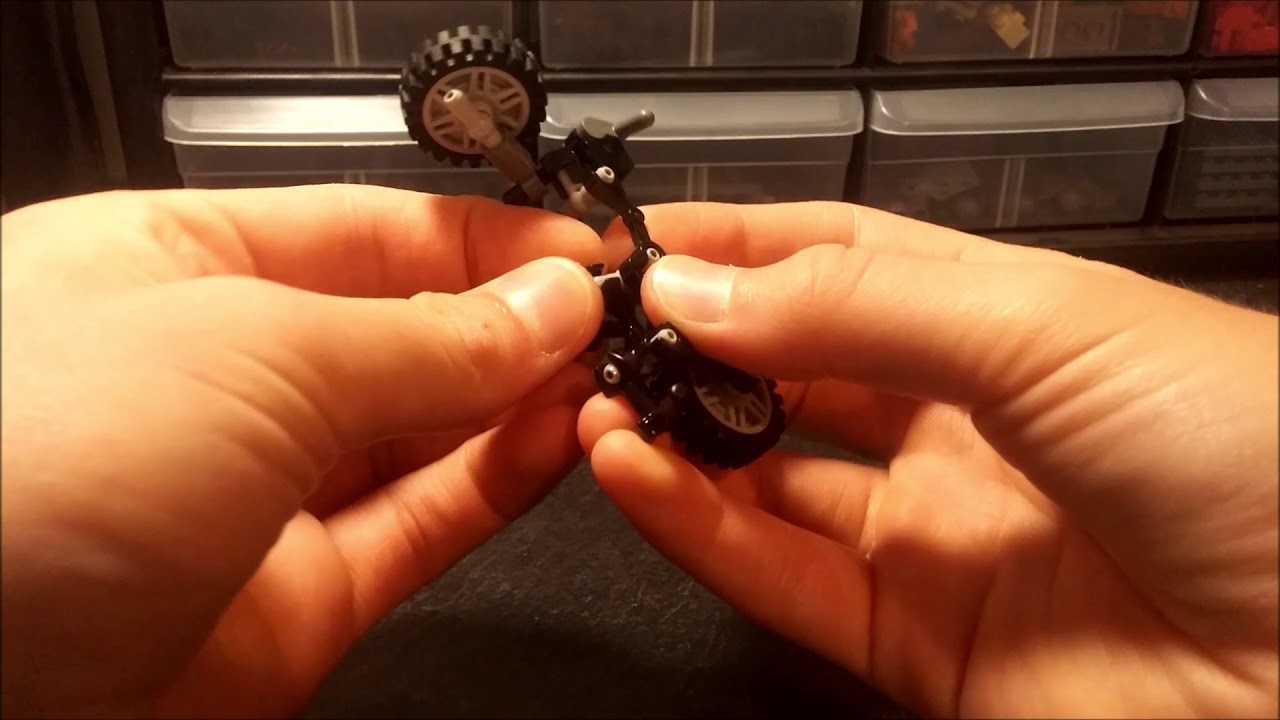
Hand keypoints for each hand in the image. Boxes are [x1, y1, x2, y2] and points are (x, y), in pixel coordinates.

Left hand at [1, 185, 604, 717]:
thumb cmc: (19, 468)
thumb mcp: (252, 349)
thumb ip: (424, 335)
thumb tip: (545, 302)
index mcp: (172, 268)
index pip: (365, 230)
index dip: (482, 236)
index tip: (580, 243)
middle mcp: (217, 377)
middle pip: (402, 328)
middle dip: (511, 316)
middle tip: (610, 310)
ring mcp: (259, 492)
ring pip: (423, 430)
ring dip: (521, 399)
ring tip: (607, 370)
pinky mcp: (300, 596)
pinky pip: (422, 520)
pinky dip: (500, 480)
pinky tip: (563, 438)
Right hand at [580, 202, 1277, 717]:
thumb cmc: (1248, 453)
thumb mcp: (1047, 327)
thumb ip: (859, 306)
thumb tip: (697, 288)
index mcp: (1007, 325)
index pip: (839, 262)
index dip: (738, 248)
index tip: (640, 243)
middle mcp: (962, 426)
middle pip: (792, 372)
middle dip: (693, 344)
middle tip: (600, 328)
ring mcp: (934, 537)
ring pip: (768, 480)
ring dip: (673, 439)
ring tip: (593, 402)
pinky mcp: (915, 642)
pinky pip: (779, 575)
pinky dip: (696, 526)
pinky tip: (630, 473)